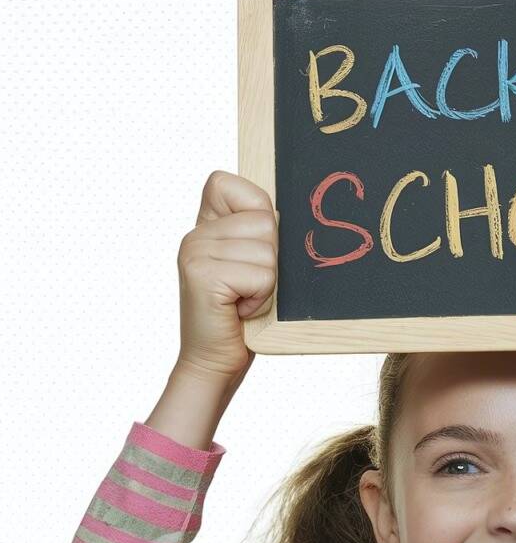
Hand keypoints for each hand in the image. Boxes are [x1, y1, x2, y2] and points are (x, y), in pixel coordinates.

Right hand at [175, 170, 277, 383]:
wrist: (215, 360)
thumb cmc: (242, 314)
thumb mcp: (252, 263)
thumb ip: (258, 231)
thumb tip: (292, 208)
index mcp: (205, 224)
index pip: (228, 182)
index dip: (255, 211)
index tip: (249, 250)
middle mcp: (195, 234)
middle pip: (265, 221)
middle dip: (270, 259)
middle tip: (248, 284)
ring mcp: (195, 252)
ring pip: (267, 251)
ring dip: (267, 283)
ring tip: (244, 298)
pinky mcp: (203, 275)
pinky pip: (262, 275)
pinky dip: (261, 298)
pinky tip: (240, 309)